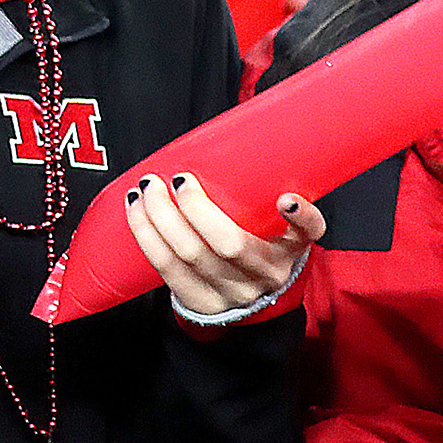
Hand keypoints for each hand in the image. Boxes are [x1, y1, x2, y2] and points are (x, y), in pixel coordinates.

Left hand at [122, 174, 325, 317]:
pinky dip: (146, 236)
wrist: (250, 303)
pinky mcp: (198, 301)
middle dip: (195, 207)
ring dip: (159, 216)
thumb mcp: (277, 229)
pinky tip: (136, 211)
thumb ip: (265, 194)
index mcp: (289, 251)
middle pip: (229, 244)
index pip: (307, 235)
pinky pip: (166, 268)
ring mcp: (230, 292)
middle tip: (178, 178)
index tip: (287, 198)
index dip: (301, 218)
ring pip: (188, 255)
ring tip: (145, 190)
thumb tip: (239, 139)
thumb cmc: (259, 250)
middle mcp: (263, 274)